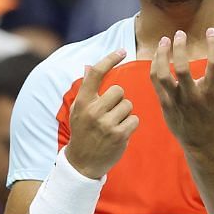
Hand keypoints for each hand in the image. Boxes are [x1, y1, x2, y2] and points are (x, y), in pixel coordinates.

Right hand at [67, 49, 137, 178]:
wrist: (82, 162)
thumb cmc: (83, 132)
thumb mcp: (79, 110)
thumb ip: (87, 90)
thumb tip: (90, 65)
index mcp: (82, 102)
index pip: (96, 74)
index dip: (109, 59)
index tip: (122, 50)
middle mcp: (93, 110)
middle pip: (119, 90)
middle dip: (119, 100)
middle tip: (110, 113)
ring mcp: (106, 123)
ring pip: (128, 105)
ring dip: (125, 113)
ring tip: (113, 125)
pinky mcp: (119, 135)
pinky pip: (134, 119)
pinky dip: (130, 125)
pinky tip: (120, 133)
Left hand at [150, 28, 213, 149]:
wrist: (201, 140)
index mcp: (212, 94)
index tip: (212, 31)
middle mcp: (193, 96)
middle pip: (182, 68)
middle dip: (180, 48)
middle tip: (180, 33)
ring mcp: (176, 100)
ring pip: (162, 74)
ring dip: (162, 55)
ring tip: (164, 40)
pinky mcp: (164, 103)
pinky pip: (155, 80)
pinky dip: (156, 65)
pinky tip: (160, 54)